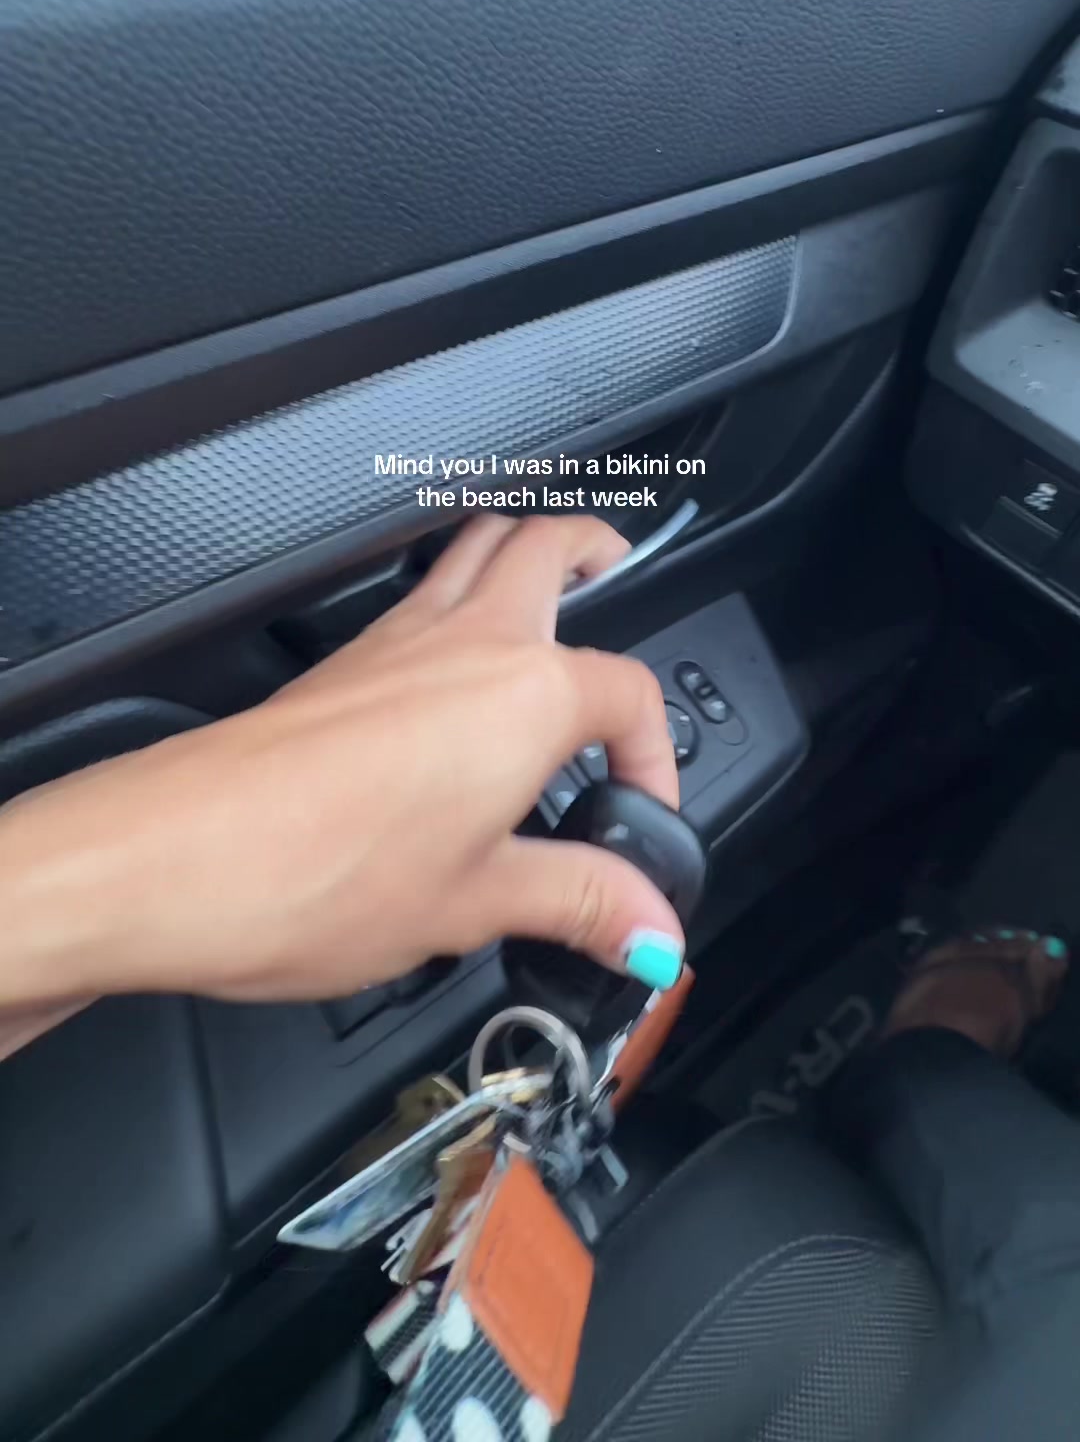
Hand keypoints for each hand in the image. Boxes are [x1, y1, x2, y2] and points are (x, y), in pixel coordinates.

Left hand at [0, 516, 684, 1012]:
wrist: (174, 854)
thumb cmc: (309, 869)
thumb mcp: (473, 905)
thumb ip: (576, 903)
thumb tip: (644, 924)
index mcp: (524, 695)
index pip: (630, 693)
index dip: (656, 755)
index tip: (643, 817)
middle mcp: (465, 642)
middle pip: (546, 542)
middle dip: (598, 546)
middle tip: (624, 569)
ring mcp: (395, 640)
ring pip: (475, 545)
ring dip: (523, 548)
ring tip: (551, 581)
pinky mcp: (341, 662)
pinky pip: (418, 595)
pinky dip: (457, 598)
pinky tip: (452, 663)